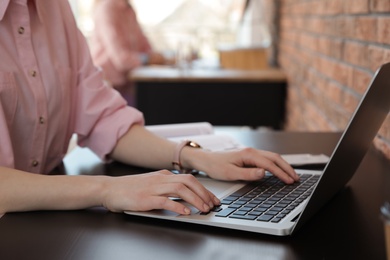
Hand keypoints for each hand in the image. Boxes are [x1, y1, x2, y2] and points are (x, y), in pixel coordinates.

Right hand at [100, 170, 219, 214]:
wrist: (109, 189)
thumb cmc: (129, 188)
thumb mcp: (151, 182)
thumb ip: (166, 186)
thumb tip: (184, 195)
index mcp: (163, 175)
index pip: (189, 179)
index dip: (204, 189)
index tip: (212, 198)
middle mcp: (160, 179)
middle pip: (188, 182)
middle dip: (204, 193)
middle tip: (213, 205)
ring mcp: (153, 188)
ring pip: (180, 190)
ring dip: (195, 199)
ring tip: (203, 209)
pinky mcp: (145, 198)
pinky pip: (165, 201)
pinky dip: (178, 206)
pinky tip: (185, 212)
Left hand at [190, 148, 298, 183]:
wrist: (206, 159)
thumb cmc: (216, 166)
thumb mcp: (230, 173)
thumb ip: (248, 174)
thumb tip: (264, 173)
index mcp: (248, 154)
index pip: (269, 164)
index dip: (281, 173)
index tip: (289, 181)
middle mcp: (252, 151)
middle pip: (275, 158)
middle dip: (287, 168)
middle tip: (296, 179)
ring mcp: (251, 153)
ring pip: (272, 157)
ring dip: (283, 166)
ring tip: (292, 175)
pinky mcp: (250, 156)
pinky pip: (267, 159)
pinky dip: (277, 164)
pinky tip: (280, 171)